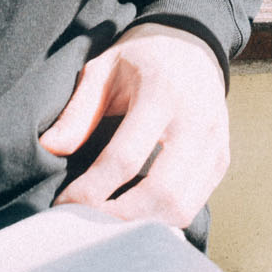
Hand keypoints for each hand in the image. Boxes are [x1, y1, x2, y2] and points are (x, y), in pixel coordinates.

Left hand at [41, 22, 229, 227]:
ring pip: (181, 207)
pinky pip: (193, 205)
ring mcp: (214, 143)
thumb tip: (50, 147)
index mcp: (162, 94)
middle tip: (84, 223)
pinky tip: (133, 216)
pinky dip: (161, 220)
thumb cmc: (140, 59)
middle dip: (118, 218)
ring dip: (140, 226)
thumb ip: (78, 110)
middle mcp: (196, 121)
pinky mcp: (221, 160)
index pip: (126, 158)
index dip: (92, 189)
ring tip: (105, 224)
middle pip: (161, 193)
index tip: (64, 203)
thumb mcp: (103, 69)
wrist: (192, 46)